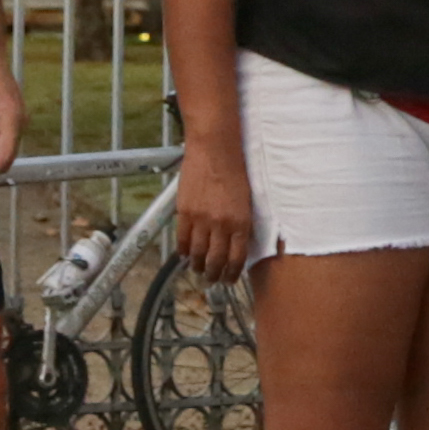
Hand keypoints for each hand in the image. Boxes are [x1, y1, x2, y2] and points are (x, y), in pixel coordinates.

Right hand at [175, 139, 258, 285]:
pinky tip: (184, 255)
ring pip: (197, 253)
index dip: (232, 273)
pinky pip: (181, 238)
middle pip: (215, 260)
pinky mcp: (185, 211)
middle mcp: (221, 225)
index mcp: (241, 222)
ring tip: (198, 270)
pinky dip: (182, 250)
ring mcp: (201, 219)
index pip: (236, 258)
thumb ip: (242, 223)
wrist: (215, 149)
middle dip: (214, 274)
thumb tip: (238, 244)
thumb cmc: (236, 170)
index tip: (229, 279)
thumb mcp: (247, 200)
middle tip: (213, 280)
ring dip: (197, 265)